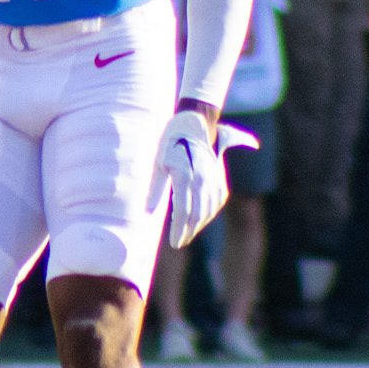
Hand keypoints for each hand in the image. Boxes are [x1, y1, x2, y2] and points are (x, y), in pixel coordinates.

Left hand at [148, 110, 258, 249]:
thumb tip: (149, 211)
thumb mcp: (158, 163)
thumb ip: (155, 188)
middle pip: (197, 215)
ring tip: (187, 234)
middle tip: (179, 242)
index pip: (183, 212)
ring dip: (199, 225)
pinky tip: (200, 219)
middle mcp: (202, 180)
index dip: (179, 230)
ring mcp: (213, 179)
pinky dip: (209, 214)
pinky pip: (217, 202)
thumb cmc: (171, 143)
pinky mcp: (219, 178)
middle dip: (188, 232)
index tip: (174, 243)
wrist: (194, 124)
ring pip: (209, 211)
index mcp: (185, 177)